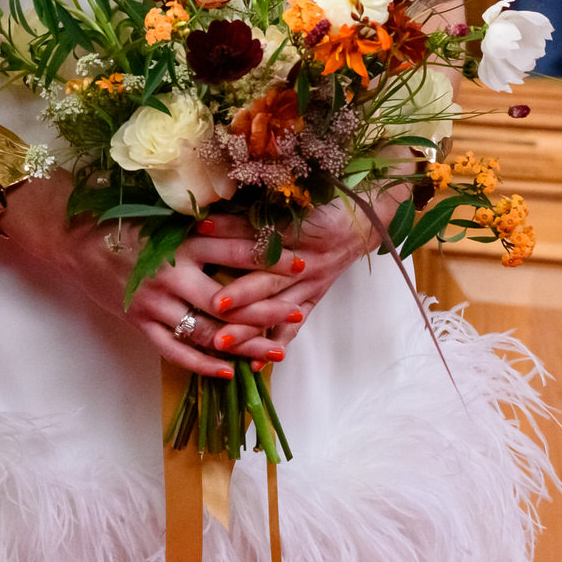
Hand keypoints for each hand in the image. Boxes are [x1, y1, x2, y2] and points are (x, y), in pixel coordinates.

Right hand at [2, 176, 371, 377]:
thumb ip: (199, 221)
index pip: (234, 251)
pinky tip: (228, 371)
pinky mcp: (139, 324)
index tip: (300, 260)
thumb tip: (247, 216)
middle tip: (297, 310)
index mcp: (179, 241)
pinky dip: (203, 363)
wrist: (71, 238)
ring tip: (277, 350)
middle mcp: (170, 275)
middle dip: (266, 308)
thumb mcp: (163, 213)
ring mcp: (153, 304)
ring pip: (207, 332)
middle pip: (227, 300)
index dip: (270, 257)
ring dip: (245, 344)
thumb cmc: (122, 218)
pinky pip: (175, 350)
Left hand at [176, 202, 373, 353]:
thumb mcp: (297, 197)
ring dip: (249, 327)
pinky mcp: (314, 298)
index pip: (260, 230)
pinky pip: (294, 326)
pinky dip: (275, 344)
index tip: (199, 229)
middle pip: (269, 277)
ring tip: (222, 341)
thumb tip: (215, 203)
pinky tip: (255, 364)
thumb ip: (260, 205)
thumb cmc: (324, 204)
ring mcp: (310, 282)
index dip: (230, 227)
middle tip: (213, 305)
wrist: (362, 222)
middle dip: (240, 292)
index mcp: (299, 228)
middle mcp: (305, 259)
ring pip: (277, 309)